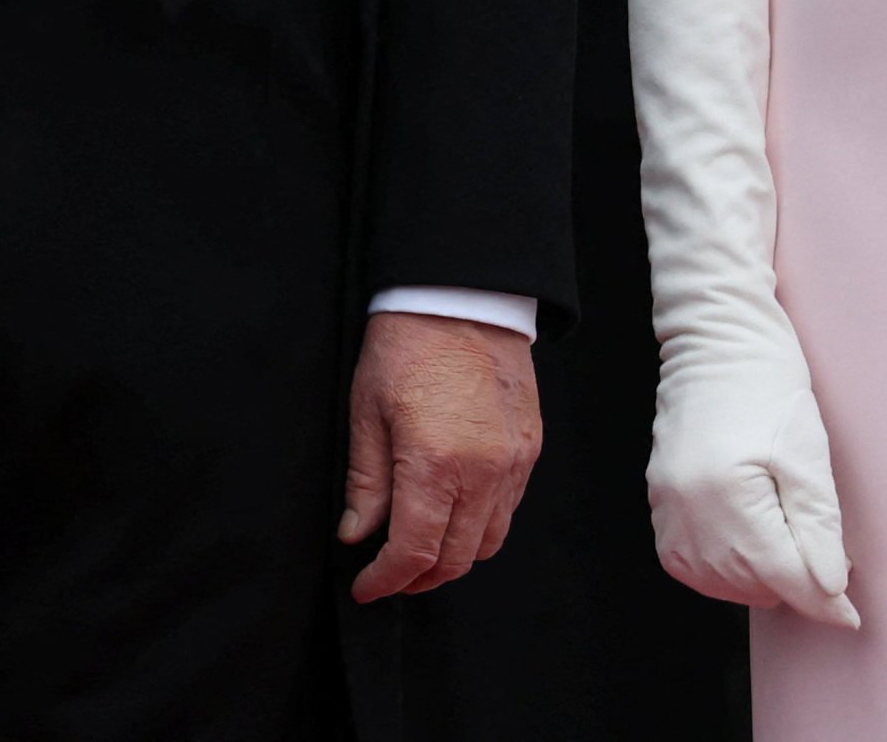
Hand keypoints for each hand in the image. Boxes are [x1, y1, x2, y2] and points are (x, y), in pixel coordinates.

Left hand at [339, 312, 541, 601]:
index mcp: (435, 464)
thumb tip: (356, 534)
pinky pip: (508, 511)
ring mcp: (514, 465)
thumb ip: (365, 482)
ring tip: (418, 549)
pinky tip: (451, 514)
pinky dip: (479, 526)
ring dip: (453, 557)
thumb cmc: (406, 347)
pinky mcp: (529, 453)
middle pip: (457, 559)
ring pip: (488, 542)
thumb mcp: (366, 412)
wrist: (461, 300)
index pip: (416, 551)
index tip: (367, 587)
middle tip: (388, 576)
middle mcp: (484, 473)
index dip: (388, 579)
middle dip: (419, 578)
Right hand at [648, 341, 859, 626]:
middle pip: (749, 585)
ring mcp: (665, 504)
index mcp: (726, 493)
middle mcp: (687, 507)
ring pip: (716, 582)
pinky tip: (746, 549)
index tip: (850, 614)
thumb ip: (818, 529)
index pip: (782, 576)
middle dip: (792, 587)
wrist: (717, 342)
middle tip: (824, 562)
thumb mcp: (809, 456)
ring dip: (756, 583)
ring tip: (787, 554)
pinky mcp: (658, 500)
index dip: (823, 601)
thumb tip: (830, 591)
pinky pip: (686, 564)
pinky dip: (719, 570)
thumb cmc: (767, 387)